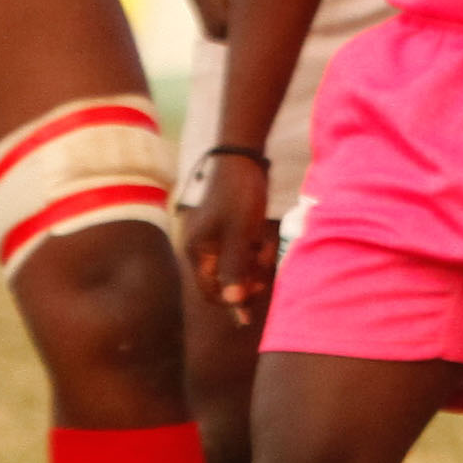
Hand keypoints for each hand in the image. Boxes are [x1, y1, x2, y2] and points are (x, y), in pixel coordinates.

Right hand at [180, 153, 276, 328]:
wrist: (243, 161)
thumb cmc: (239, 196)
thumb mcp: (239, 234)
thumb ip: (235, 268)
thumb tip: (233, 301)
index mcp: (198, 252)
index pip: (211, 292)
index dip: (232, 299)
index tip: (256, 293)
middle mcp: (203, 250)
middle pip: (226, 282)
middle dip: (247, 278)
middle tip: (264, 267)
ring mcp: (217, 241)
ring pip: (238, 268)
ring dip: (255, 263)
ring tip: (264, 246)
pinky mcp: (230, 233)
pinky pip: (243, 253)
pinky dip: (255, 250)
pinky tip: (262, 238)